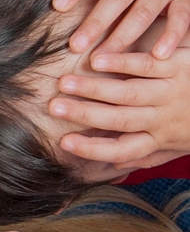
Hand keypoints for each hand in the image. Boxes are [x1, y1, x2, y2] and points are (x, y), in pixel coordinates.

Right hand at [53, 49, 189, 165]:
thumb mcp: (181, 146)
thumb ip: (149, 155)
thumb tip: (115, 172)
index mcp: (162, 138)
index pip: (123, 149)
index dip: (94, 148)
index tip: (65, 142)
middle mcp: (164, 118)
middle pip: (119, 119)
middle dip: (84, 113)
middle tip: (53, 106)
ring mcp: (172, 90)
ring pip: (128, 92)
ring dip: (94, 88)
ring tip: (64, 82)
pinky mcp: (181, 65)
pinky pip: (147, 64)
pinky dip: (122, 61)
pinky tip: (97, 59)